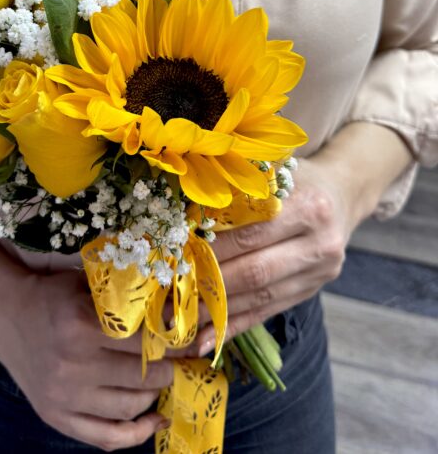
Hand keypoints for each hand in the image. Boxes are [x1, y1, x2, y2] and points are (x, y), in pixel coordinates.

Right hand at [0, 269, 171, 450]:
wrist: (7, 315)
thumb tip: (178, 308)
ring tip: (164, 378)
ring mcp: (64, 397)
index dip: (177, 340)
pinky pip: (106, 438)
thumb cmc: (54, 295)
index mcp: (82, 326)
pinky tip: (156, 419)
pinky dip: (136, 433)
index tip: (194, 337)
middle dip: (172, 366)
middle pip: (143, 376)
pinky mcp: (56, 417)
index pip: (146, 340)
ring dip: (156, 393)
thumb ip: (128, 296)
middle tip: (184, 357)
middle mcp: (73, 365)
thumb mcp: (89, 285)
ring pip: (130, 407)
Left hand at [195, 157, 352, 353]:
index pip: (251, 233)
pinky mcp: (309, 291)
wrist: (342, 193)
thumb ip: (238, 189)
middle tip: (169, 289)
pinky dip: (233, 327)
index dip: (213, 247)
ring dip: (215, 310)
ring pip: (259, 298)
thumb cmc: (295, 177)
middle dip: (209, 282)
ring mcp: (318, 274)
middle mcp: (320, 244)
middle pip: (256, 270)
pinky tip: (203, 340)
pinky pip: (266, 313)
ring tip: (176, 317)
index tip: (176, 254)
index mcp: (309, 208)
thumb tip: (185, 213)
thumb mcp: (273, 171)